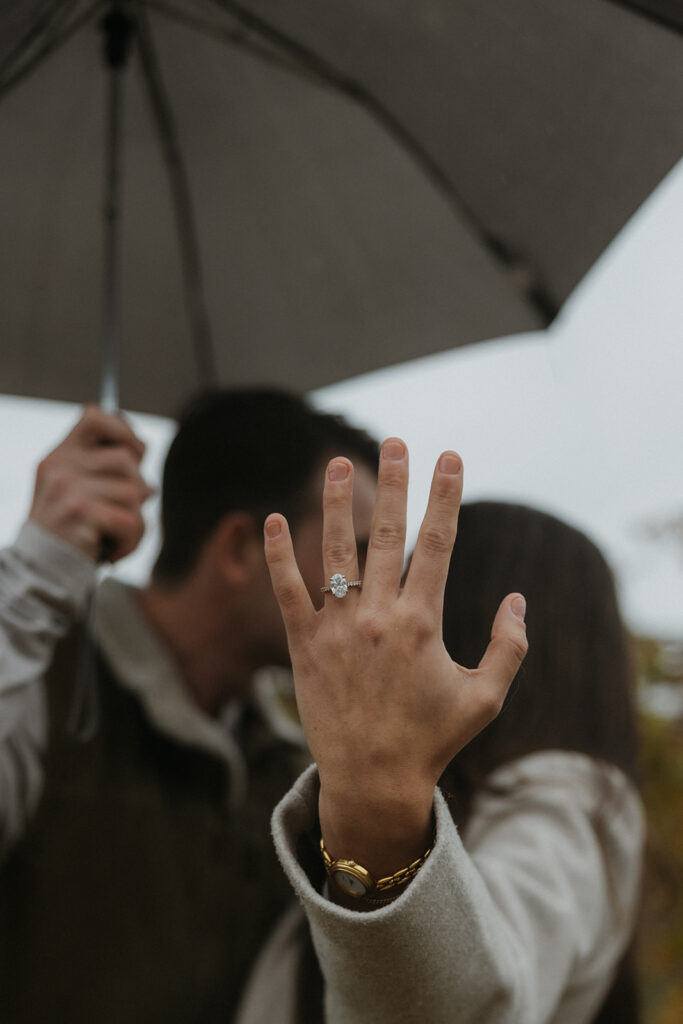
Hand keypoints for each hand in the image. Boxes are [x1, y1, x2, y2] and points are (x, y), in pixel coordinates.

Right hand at [29, 405, 151, 562]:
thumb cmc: (70, 537)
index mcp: (59, 457)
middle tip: (124, 519)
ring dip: (137, 524)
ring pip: (135, 493)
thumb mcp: (81, 496)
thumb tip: (143, 449)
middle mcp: (60, 467)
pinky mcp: (79, 511)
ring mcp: (67, 487)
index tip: (137, 453)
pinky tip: (112, 554)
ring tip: (116, 540)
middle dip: (138, 492)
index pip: (94, 416)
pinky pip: (131, 520)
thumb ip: (105, 470)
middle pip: (126, 459)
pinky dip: (131, 543)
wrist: (41, 575)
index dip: (123, 430)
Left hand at [264, 439, 526, 880]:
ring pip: (334, 552)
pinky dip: (277, 555)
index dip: (445, 497)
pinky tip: (272, 518)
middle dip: (395, 483)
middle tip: (396, 441)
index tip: (451, 458)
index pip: (437, 544)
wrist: (372, 781)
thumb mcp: (486, 697)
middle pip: (386, 534)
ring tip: (338, 463)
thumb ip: (509, 646)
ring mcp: (337, 628)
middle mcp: (377, 616)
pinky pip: (286, 591)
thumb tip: (517, 598)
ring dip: (337, 504)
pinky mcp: (303, 644)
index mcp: (422, 622)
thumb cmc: (433, 739)